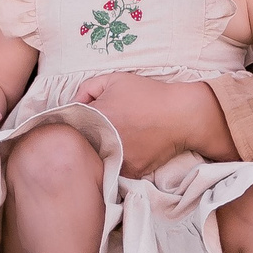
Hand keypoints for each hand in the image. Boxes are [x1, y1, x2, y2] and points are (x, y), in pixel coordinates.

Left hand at [73, 70, 205, 174]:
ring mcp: (116, 159)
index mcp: (95, 117)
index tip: (83, 121)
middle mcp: (103, 141)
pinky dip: (117, 162)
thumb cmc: (148, 94)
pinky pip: (116, 169)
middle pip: (82, 145)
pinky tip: (127, 150)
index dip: (75, 123)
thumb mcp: (114, 80)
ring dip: (100, 152)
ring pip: (97, 160)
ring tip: (113, 141)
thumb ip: (87, 88)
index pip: (70, 125)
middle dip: (85, 139)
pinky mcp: (130, 172)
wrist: (182, 115)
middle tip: (98, 131)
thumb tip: (72, 104)